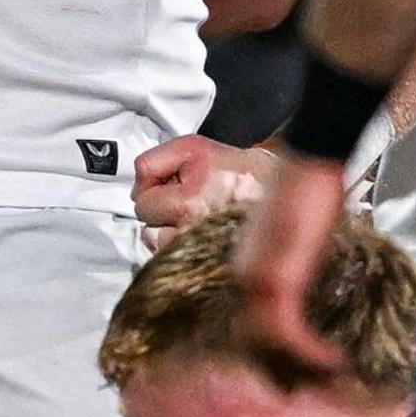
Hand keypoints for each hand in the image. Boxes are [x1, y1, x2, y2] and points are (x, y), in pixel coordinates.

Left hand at [133, 136, 275, 250]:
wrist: (277, 191)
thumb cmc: (237, 169)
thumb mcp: (193, 148)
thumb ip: (154, 161)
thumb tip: (138, 187)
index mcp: (190, 201)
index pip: (143, 204)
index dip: (154, 193)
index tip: (172, 188)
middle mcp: (195, 232)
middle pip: (149, 232)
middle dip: (162, 216)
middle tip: (186, 204)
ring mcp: (203, 253)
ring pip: (163, 250)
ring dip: (171, 236)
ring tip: (195, 220)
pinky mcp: (211, 268)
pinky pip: (179, 263)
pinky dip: (184, 251)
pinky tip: (199, 235)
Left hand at [234, 154, 354, 375]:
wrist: (309, 162)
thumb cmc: (307, 192)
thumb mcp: (296, 238)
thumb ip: (295, 267)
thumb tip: (311, 291)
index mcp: (244, 267)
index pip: (246, 320)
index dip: (267, 349)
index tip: (287, 368)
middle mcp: (240, 276)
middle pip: (251, 336)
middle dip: (279, 366)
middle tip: (302, 386)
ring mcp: (254, 278)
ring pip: (266, 340)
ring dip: (297, 364)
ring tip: (324, 376)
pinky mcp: (275, 279)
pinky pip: (288, 329)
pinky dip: (310, 350)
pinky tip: (332, 359)